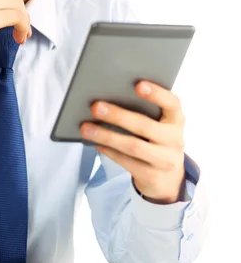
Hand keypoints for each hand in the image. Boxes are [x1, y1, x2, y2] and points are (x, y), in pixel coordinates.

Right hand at [0, 0, 31, 85]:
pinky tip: (19, 38)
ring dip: (24, 21)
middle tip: (22, 29)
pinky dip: (23, 27)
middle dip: (20, 11)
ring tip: (21, 36)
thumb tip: (4, 8)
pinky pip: (17, 17)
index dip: (12, 3)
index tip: (14, 19)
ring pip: (17, 5)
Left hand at [80, 81, 185, 203]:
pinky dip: (109, 151)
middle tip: (96, 107)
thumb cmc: (156, 140)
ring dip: (107, 136)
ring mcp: (165, 160)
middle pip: (145, 126)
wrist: (168, 178)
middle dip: (118, 116)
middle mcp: (174, 139)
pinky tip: (95, 143)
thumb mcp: (158, 124)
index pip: (172, 104)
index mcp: (176, 120)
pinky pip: (127, 162)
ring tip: (86, 128)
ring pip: (133, 146)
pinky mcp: (152, 176)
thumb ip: (143, 111)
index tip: (138, 84)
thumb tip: (108, 97)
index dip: (157, 93)